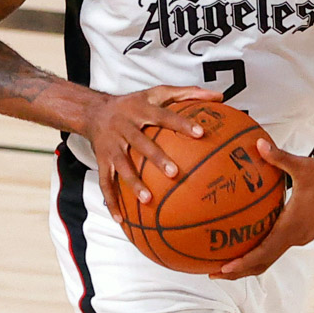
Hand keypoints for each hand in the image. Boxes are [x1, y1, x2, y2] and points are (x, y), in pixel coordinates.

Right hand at [84, 85, 220, 219]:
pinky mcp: (102, 160)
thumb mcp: (157, 93)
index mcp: (141, 110)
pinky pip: (105, 183)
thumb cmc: (133, 104)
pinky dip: (112, 201)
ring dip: (133, 183)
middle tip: (175, 173)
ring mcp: (112, 145)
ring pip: (122, 165)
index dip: (181, 124)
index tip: (200, 133)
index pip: (164, 116)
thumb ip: (188, 94)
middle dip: (156, 158)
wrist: (94, 111)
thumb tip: (219, 96)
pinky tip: (121, 219)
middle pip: (141, 143)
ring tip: (148, 199)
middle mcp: (125, 127)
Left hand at [216, 139, 313, 279]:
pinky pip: (277, 247)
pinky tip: (247, 241)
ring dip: (248, 263)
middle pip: (262, 263)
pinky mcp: (302, 234)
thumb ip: (278, 157)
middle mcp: (295, 237)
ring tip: (225, 264)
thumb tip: (258, 143)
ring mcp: (300, 238)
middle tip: (213, 273)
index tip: (222, 269)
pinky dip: (260, 252)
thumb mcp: (303, 166)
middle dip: (238, 271)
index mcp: (291, 227)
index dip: (241, 264)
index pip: (262, 254)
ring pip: (270, 257)